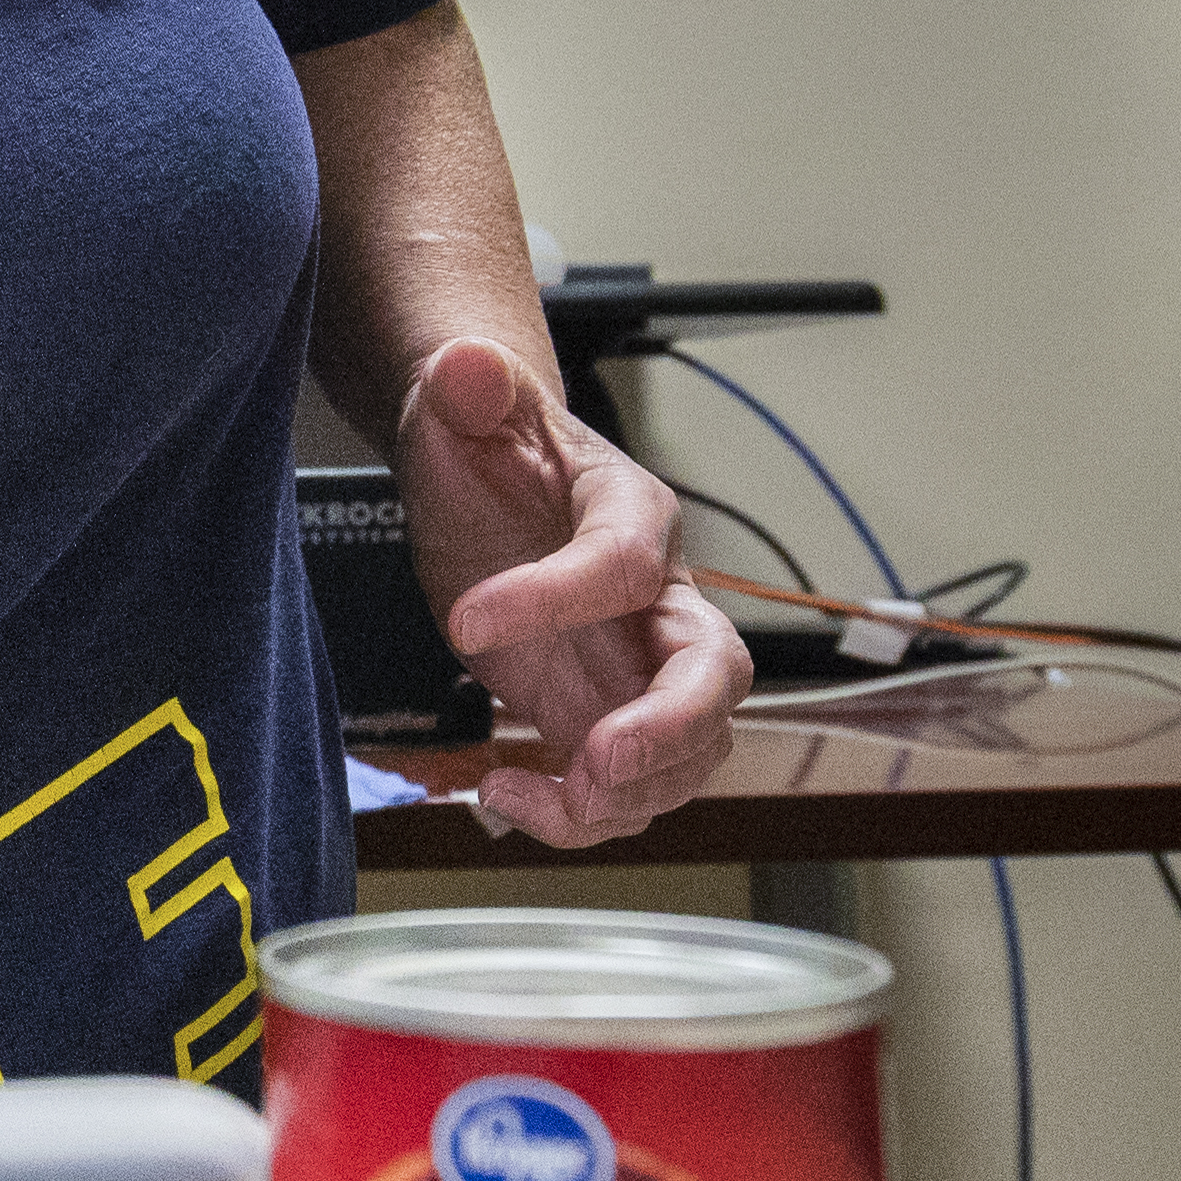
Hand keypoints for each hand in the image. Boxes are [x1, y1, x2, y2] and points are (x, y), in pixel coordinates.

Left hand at [392, 333, 751, 847]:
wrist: (486, 491)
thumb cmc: (487, 451)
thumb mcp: (465, 411)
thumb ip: (469, 389)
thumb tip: (467, 365)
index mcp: (632, 514)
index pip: (624, 561)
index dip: (555, 596)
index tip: (464, 619)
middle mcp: (660, 599)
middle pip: (716, 671)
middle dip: (668, 726)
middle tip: (596, 759)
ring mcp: (641, 669)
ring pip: (690, 750)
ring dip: (631, 791)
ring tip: (543, 794)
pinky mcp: (607, 719)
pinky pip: (628, 789)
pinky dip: (579, 816)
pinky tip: (508, 791)